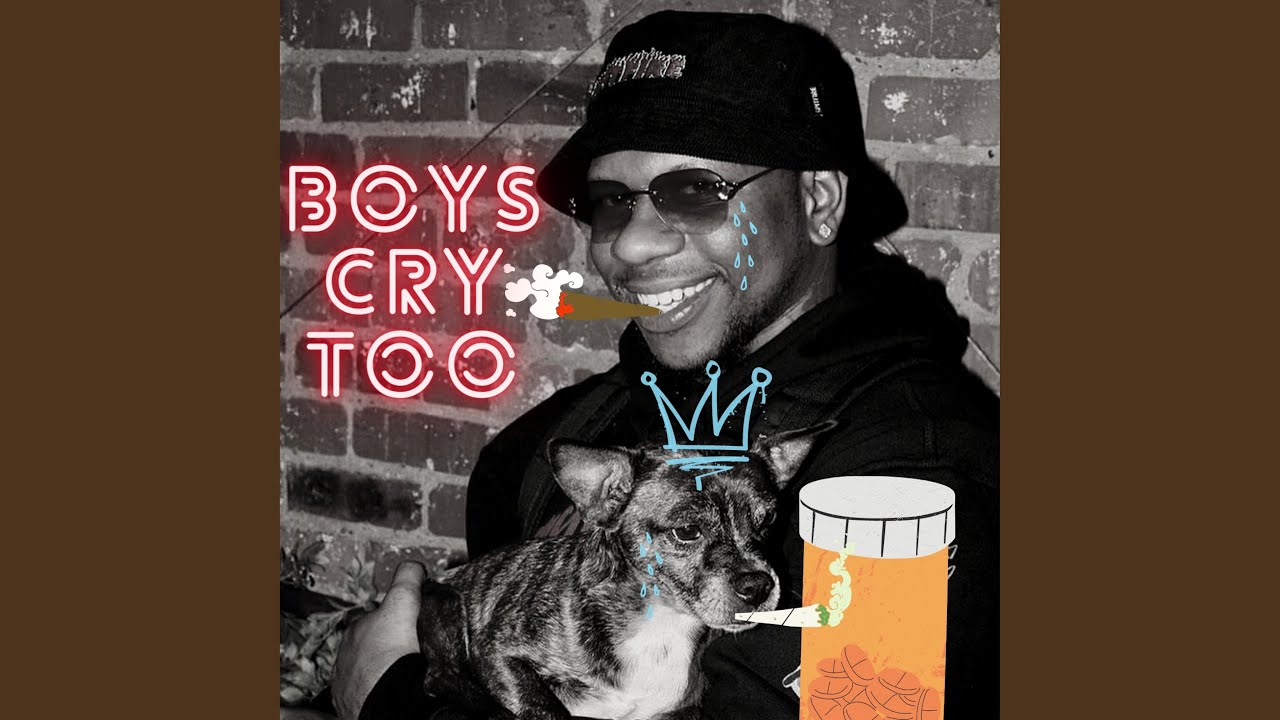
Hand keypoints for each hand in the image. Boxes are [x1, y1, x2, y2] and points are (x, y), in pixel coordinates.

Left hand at [332, 561, 425, 719]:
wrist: (385, 701)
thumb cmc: (391, 654)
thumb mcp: (403, 603)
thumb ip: (408, 579)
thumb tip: (414, 567)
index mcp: (356, 630)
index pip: (375, 619)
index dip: (394, 619)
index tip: (408, 625)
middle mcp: (345, 655)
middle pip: (369, 646)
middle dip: (385, 647)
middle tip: (409, 651)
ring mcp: (346, 681)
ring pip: (365, 671)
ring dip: (380, 671)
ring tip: (402, 674)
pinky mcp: (350, 704)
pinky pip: (363, 694)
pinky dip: (375, 692)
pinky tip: (391, 691)